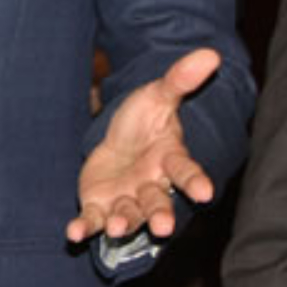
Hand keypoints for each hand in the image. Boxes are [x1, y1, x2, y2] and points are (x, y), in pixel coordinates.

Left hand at [66, 47, 220, 243]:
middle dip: (161, 215)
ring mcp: (127, 199)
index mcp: (169, 160)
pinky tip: (75, 234)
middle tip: (164, 228)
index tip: (205, 192)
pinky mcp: (100, 206)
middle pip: (159, 202)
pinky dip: (86, 228)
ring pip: (129, 216)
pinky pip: (94, 220)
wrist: (118, 140)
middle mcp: (152, 185)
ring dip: (124, 223)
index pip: (185, 171)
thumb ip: (180, 79)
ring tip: (117, 227)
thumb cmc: (144, 121)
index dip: (195, 181)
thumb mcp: (158, 95)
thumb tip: (211, 53)